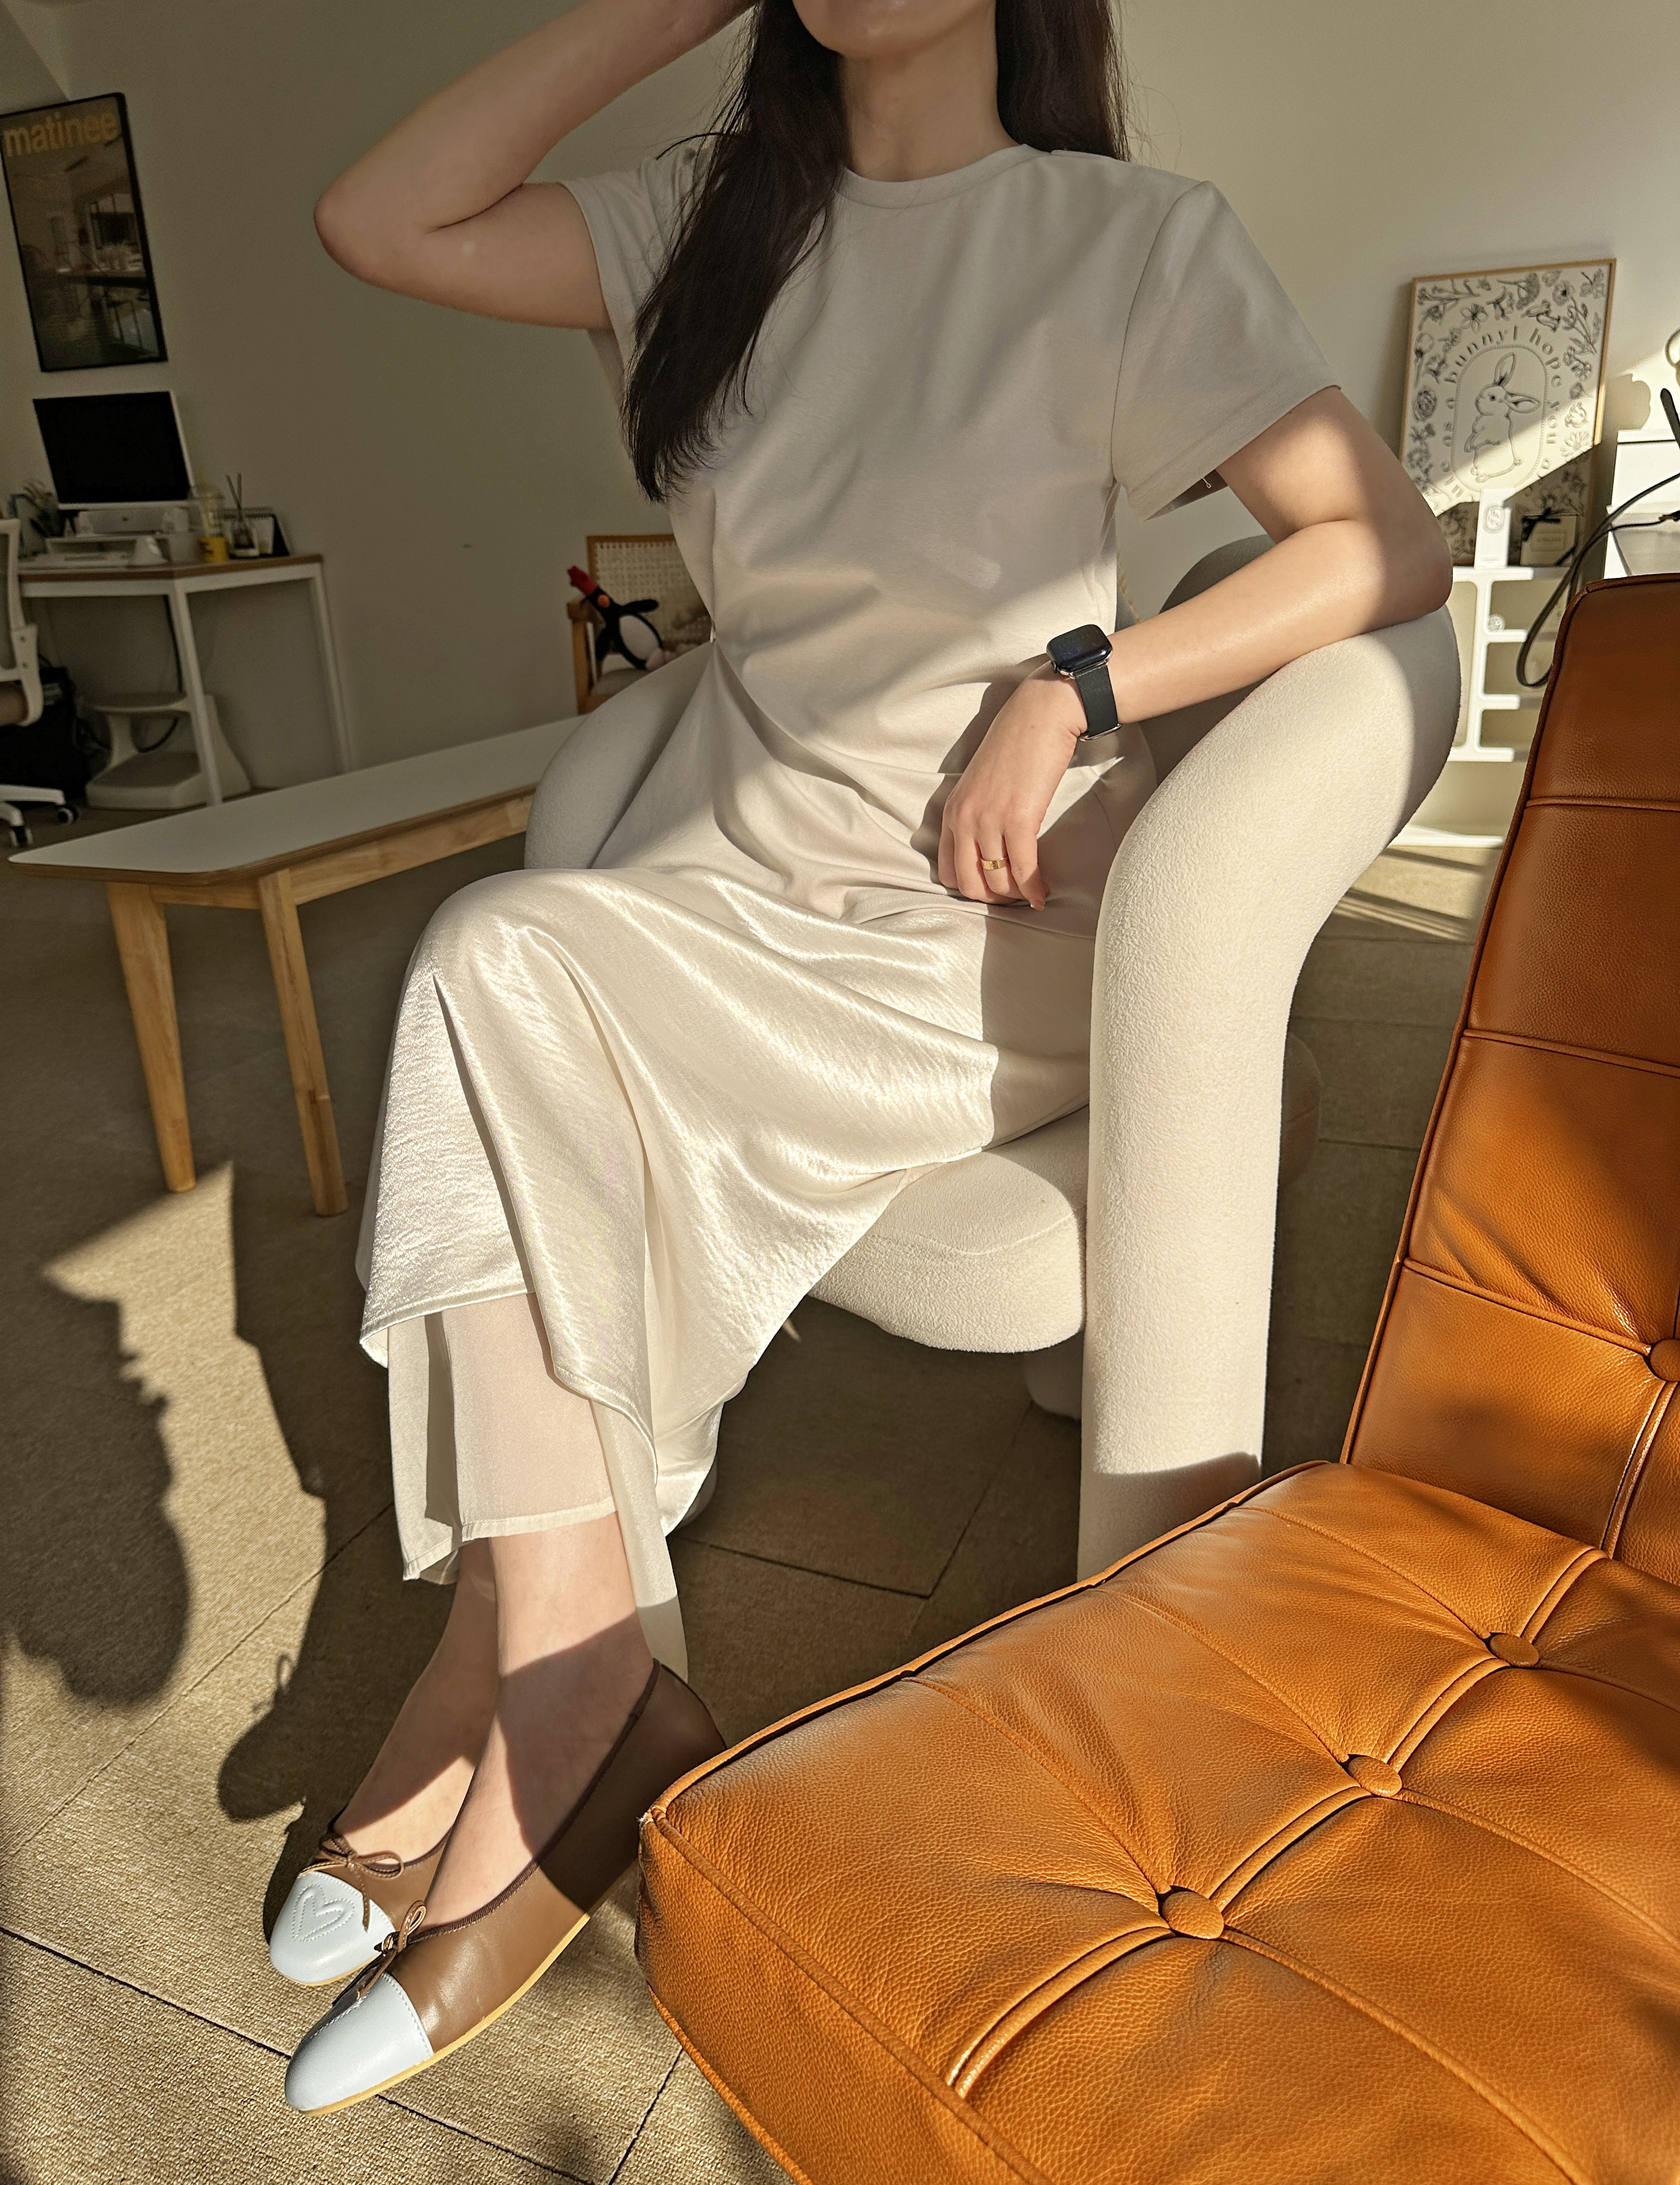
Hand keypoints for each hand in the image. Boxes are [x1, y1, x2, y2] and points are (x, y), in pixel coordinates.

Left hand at [938, 664, 1087, 907]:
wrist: (1041, 715)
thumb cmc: (1016, 744)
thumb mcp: (981, 782)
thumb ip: (977, 812)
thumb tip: (989, 847)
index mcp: (952, 810)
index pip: (947, 871)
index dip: (971, 888)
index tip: (992, 889)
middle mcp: (965, 818)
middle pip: (968, 884)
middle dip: (993, 898)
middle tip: (1014, 897)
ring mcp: (989, 820)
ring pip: (997, 881)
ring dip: (1017, 894)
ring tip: (1032, 894)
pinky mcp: (1018, 819)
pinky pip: (1023, 869)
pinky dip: (1034, 887)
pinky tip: (1043, 893)